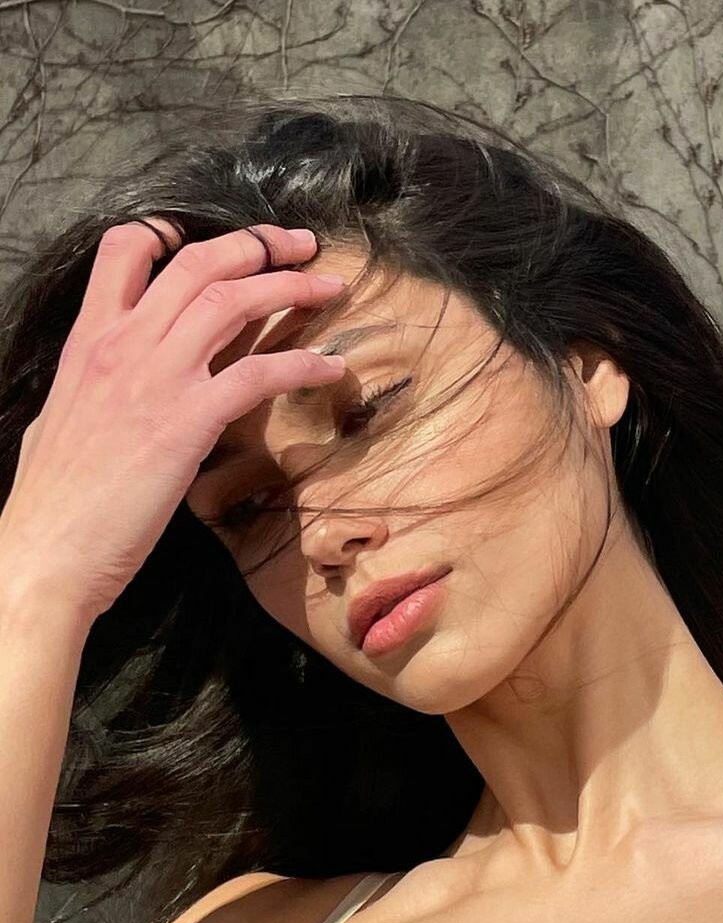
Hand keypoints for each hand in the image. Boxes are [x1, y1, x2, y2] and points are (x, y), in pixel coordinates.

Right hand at [0, 220, 347, 623]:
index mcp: (90, 339)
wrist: (47, 550)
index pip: (128, 251)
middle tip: (301, 244)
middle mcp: (124, 344)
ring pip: (232, 302)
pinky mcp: (188, 420)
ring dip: (290, 287)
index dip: (178, 229)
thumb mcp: (64, 416)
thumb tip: (113, 378)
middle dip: (258, 244)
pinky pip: (259, 374)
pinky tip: (332, 367)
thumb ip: (96, 382)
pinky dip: (302, 364)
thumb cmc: (54, 496)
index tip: (225, 237)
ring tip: (331, 287)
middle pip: (198, 263)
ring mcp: (157, 378)